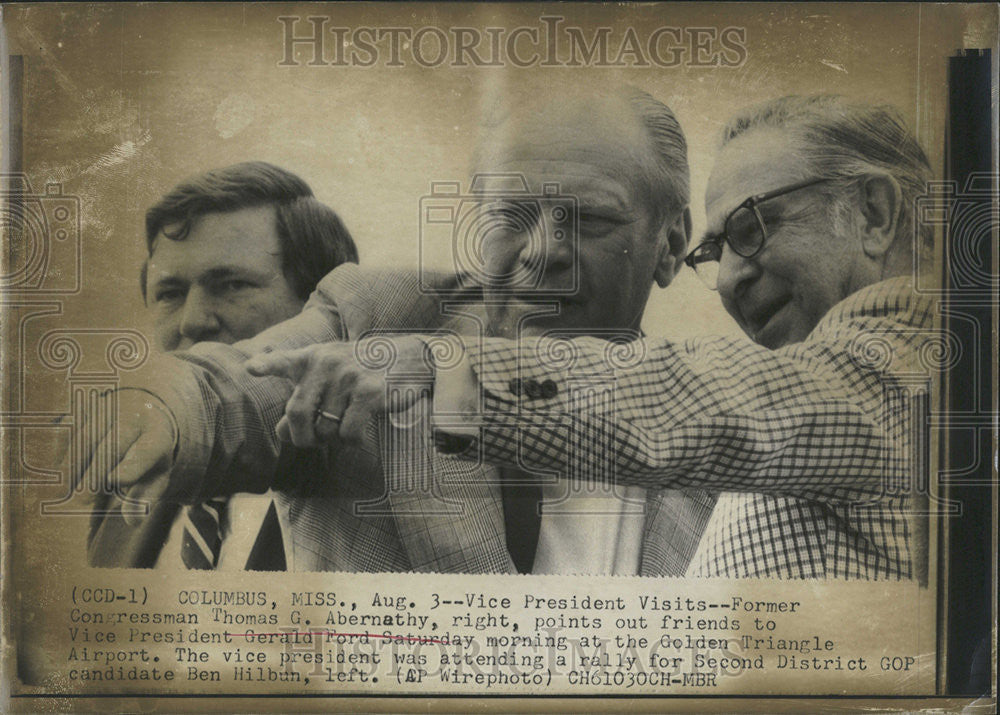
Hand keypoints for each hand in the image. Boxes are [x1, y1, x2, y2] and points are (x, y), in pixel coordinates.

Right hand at [63, 389, 176, 525]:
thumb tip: (133, 521)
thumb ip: (145, 496)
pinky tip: (53, 473)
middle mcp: (134, 417)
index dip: (131, 465)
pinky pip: (70, 429)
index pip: (147, 449)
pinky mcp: (87, 408)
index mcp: (158, 434)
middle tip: (84, 499)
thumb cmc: (149, 452)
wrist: (143, 409)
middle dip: (97, 470)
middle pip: (114, 443)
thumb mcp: (156, 473)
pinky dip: (61, 451)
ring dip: (74, 464)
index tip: (113, 482)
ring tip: (63, 492)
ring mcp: (109, 409)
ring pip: (88, 436)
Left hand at [245, 335, 432, 447]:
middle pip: (297, 414)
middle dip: (301, 438)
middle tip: (312, 442)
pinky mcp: (371, 392)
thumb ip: (304, 398)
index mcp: (313, 357)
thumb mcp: (329, 376)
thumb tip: (281, 432)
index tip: (250, 368)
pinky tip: (360, 430)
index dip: (266, 365)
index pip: (283, 361)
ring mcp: (349, 376)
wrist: (408, 359)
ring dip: (332, 440)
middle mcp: (328, 363)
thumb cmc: (361, 372)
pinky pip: (349, 433)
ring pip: (325, 430)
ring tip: (343, 428)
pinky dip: (351, 441)